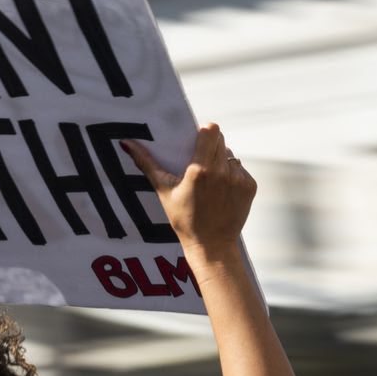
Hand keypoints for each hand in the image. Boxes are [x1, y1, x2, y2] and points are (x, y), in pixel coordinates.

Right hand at [121, 121, 255, 253]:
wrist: (211, 245)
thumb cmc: (183, 219)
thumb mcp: (164, 190)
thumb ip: (146, 164)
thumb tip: (126, 143)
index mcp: (200, 169)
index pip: (210, 130)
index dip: (204, 132)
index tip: (197, 141)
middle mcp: (222, 171)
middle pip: (220, 139)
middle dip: (210, 146)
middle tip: (200, 162)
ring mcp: (238, 179)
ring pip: (231, 154)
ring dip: (221, 161)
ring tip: (210, 181)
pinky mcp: (250, 186)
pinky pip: (240, 169)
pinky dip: (232, 176)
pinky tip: (221, 192)